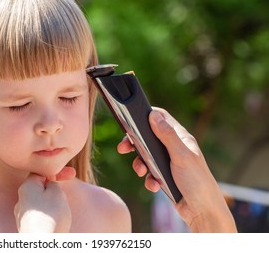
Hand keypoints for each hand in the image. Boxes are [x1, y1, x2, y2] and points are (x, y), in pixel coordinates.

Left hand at [14, 167, 74, 232]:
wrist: (43, 244)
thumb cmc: (50, 216)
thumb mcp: (57, 192)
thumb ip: (53, 183)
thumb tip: (49, 184)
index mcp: (27, 186)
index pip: (41, 172)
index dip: (56, 172)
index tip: (72, 174)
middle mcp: (21, 199)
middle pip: (40, 188)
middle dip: (54, 190)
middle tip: (65, 197)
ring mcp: (22, 214)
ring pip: (41, 203)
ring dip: (52, 204)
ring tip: (61, 213)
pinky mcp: (26, 227)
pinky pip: (39, 216)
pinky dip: (49, 216)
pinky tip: (55, 222)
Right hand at [117, 107, 236, 231]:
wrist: (203, 211)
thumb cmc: (198, 181)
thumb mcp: (181, 156)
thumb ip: (167, 135)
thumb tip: (153, 115)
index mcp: (180, 137)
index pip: (161, 118)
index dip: (146, 116)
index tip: (131, 121)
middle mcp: (173, 147)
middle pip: (148, 137)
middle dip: (134, 144)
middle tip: (123, 148)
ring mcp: (168, 162)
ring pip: (145, 157)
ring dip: (140, 165)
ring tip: (141, 172)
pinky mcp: (164, 176)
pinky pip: (149, 174)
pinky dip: (149, 180)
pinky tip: (155, 186)